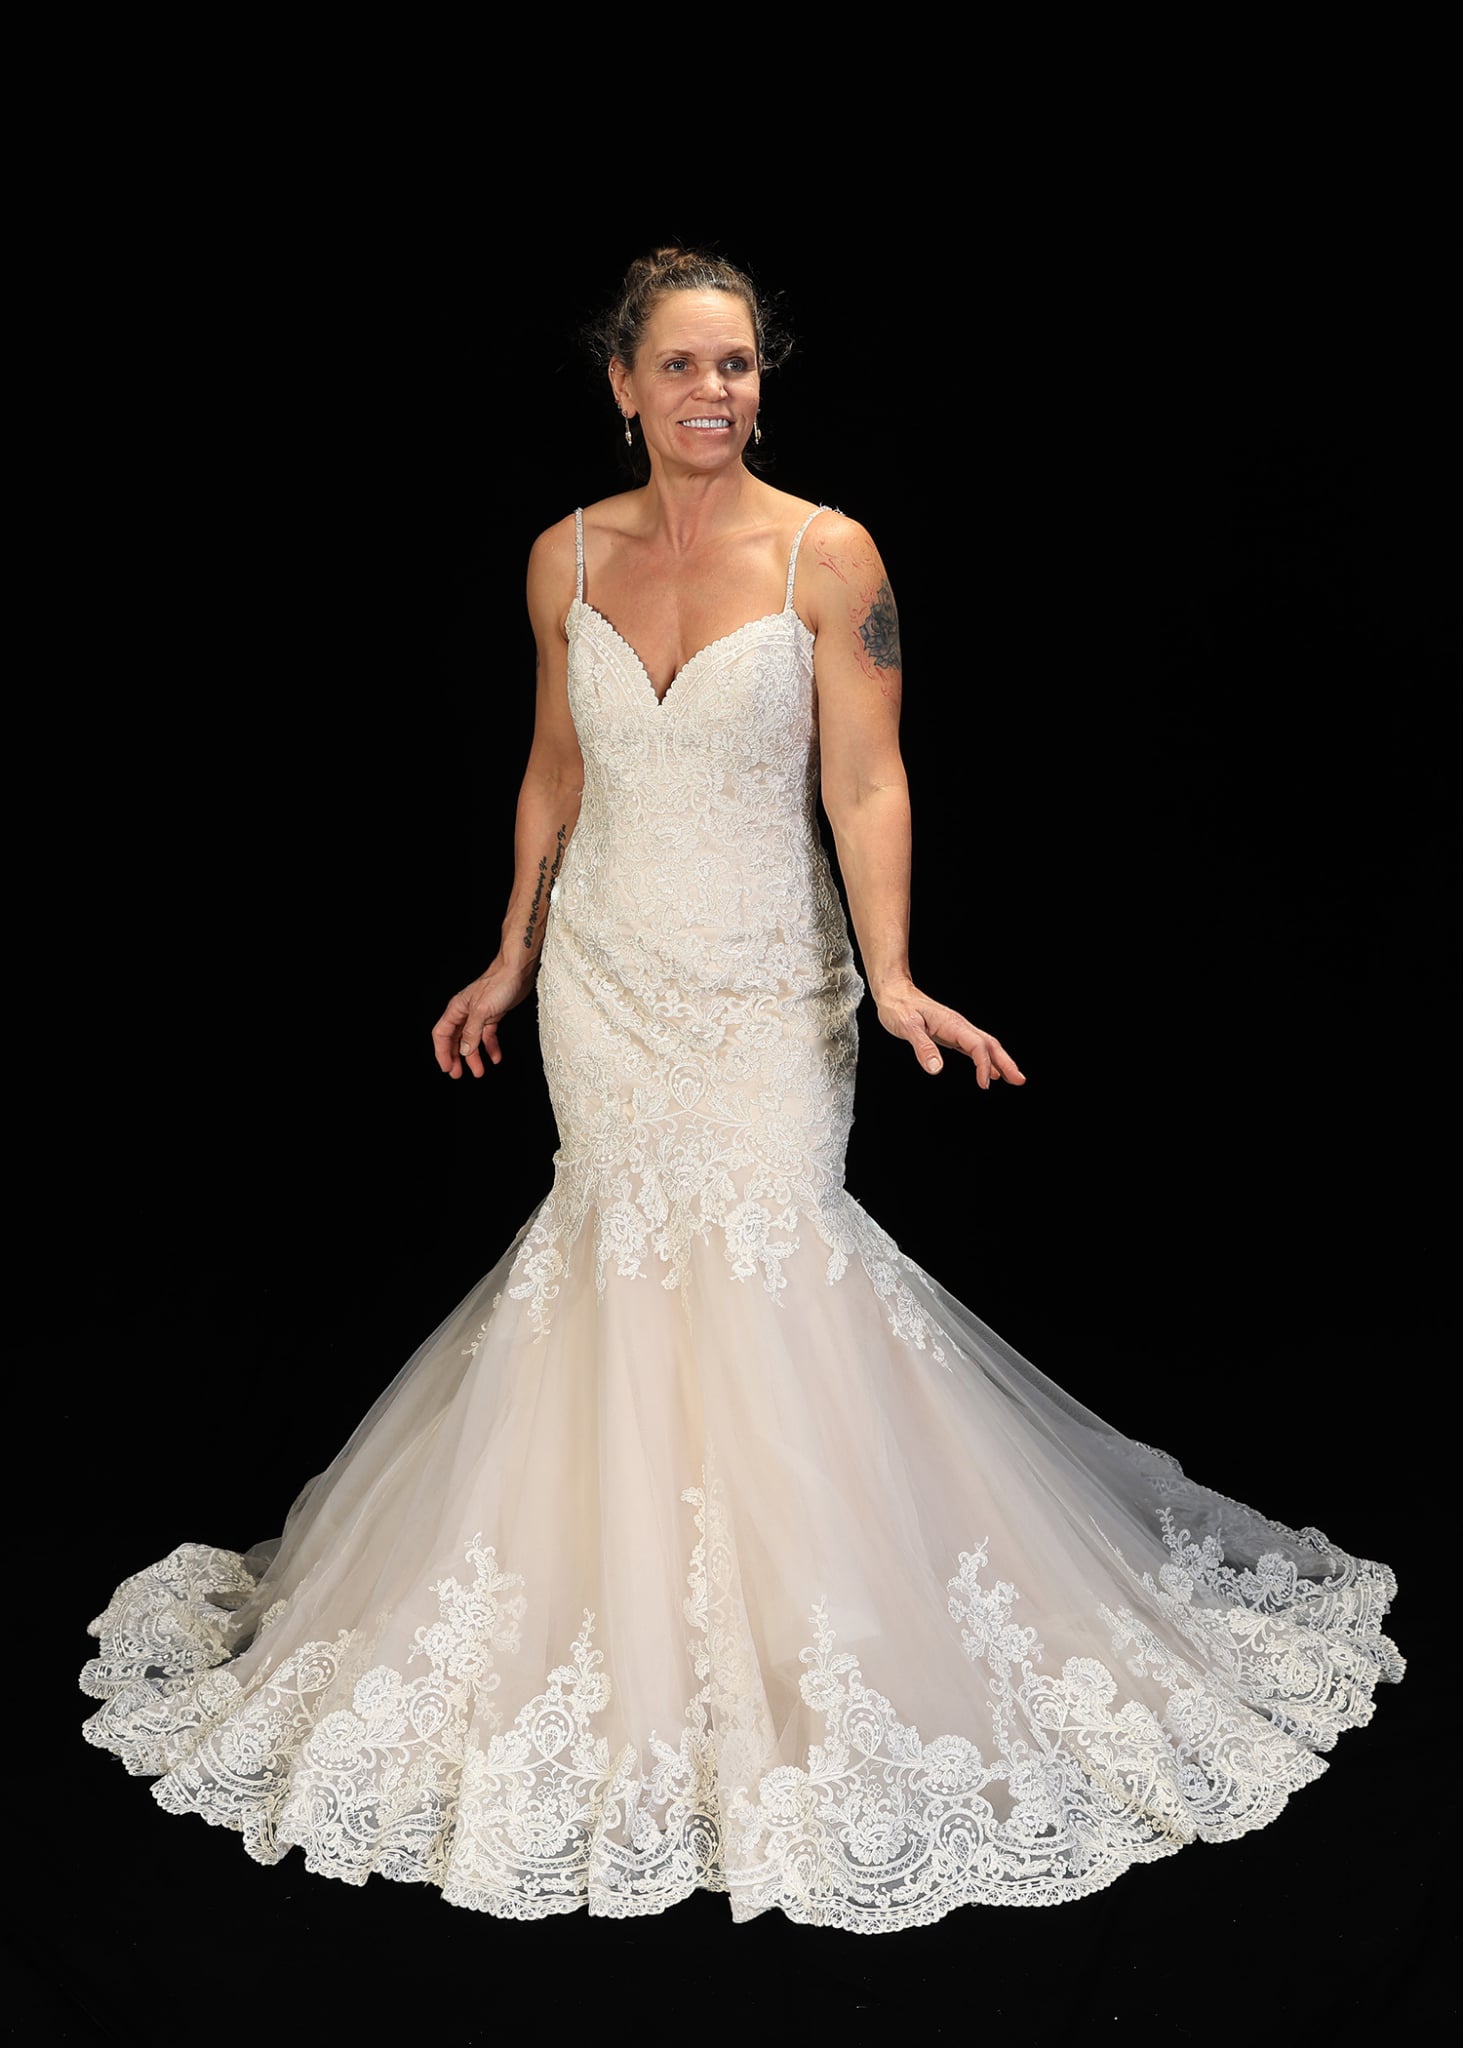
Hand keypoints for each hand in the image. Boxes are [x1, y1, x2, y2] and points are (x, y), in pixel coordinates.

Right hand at [431, 958, 535, 1077]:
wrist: (517, 971)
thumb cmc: (498, 983)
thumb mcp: (482, 1011)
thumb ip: (472, 1032)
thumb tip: (463, 1050)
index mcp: (457, 1009)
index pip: (442, 1034)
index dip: (442, 1052)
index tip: (447, 1068)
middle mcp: (465, 1013)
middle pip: (455, 1039)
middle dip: (456, 1058)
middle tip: (458, 1074)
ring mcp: (479, 1015)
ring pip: (471, 1040)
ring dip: (473, 1056)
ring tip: (478, 1071)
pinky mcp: (493, 1015)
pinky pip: (488, 1036)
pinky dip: (490, 1047)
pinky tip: (496, 1057)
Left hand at [874, 983, 1025, 1088]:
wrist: (893, 992)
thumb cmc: (897, 1007)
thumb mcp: (906, 1027)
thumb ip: (922, 1047)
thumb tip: (936, 1069)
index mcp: (952, 1023)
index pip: (977, 1045)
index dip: (984, 1065)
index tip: (984, 1085)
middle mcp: (959, 1025)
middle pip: (990, 1044)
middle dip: (1006, 1062)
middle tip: (1020, 1081)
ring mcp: (956, 1029)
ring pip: (985, 1046)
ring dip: (1001, 1062)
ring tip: (1014, 1078)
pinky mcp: (950, 1034)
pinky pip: (974, 1048)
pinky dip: (986, 1060)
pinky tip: (991, 1072)